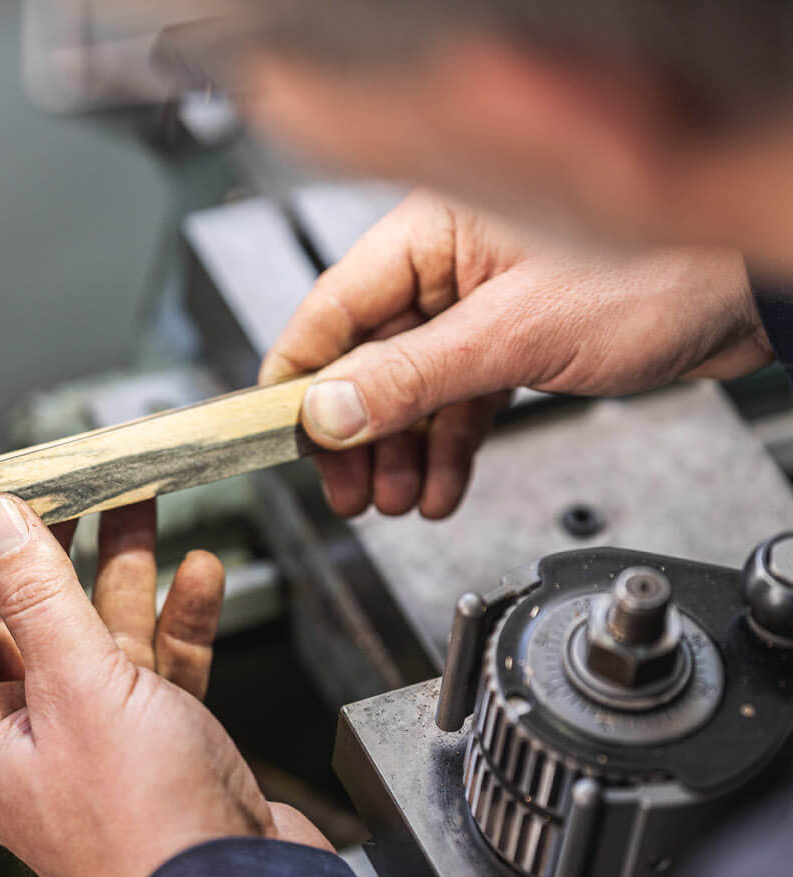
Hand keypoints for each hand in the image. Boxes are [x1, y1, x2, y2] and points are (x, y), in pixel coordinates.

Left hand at [0, 468, 329, 876]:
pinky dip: (177, 615)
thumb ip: (35, 596)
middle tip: (60, 481)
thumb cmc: (149, 830)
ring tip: (135, 500)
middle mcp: (35, 739)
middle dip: (48, 548)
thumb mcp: (80, 687)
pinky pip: (159, 662)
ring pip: (97, 632)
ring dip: (118, 567)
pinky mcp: (160, 740)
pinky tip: (199, 573)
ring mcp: (100, 739)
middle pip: (25, 620)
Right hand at [259, 191, 769, 518]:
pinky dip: (448, 446)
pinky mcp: (514, 340)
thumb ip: (413, 376)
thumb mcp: (513, 335)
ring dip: (401, 450)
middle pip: (367, 357)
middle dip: (356, 432)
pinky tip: (440, 487)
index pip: (332, 307)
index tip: (274, 431)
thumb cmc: (658, 273)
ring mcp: (480, 305)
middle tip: (344, 488)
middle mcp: (447, 265)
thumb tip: (330, 409)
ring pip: (412, 387)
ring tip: (395, 500)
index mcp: (429, 232)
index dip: (299, 376)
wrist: (748, 296)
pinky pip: (459, 399)